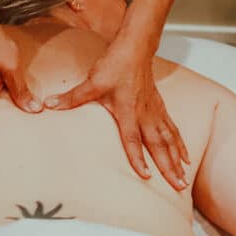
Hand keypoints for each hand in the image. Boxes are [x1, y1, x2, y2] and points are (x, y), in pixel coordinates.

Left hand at [42, 38, 189, 189]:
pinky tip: (186, 156)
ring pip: (169, 139)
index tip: (146, 175)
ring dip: (177, 160)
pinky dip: (180, 144)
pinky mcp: (159, 107)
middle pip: (159, 145)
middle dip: (168, 167)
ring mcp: (154, 111)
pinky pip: (173, 129)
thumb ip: (72, 98)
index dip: (138, 158)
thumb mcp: (91, 82)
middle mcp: (145, 114)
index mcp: (128, 111)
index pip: (133, 139)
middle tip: (179, 186)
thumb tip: (50, 105)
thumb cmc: (115, 65)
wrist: (134, 48)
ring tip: (184, 179)